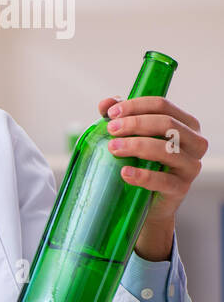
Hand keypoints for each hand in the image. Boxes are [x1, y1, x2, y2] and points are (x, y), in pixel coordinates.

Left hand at [97, 96, 208, 260]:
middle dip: (135, 124)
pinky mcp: (181, 188)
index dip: (136, 106)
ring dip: (136, 145)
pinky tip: (124, 173)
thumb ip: (121, 117)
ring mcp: (191, 166)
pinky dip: (143, 175)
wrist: (147, 200)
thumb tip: (106, 102)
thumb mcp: (132, 136)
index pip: (163, 106)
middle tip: (110, 129)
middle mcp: (195, 142)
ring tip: (113, 148)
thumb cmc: (142, 161)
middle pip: (166, 124)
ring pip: (166, 150)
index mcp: (185, 124)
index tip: (111, 113)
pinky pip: (164, 180)